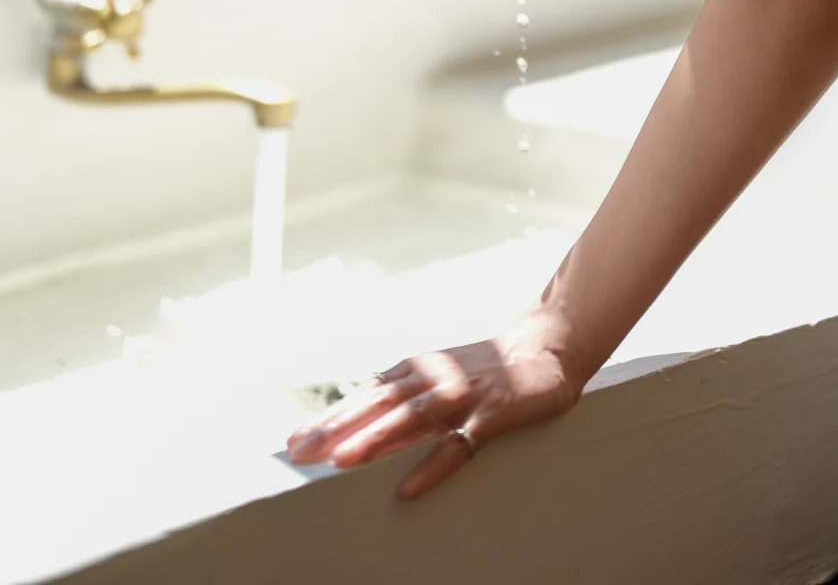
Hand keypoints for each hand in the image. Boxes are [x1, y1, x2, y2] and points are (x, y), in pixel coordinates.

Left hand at [285, 317, 580, 498]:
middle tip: (300, 452)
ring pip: (411, 419)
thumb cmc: (482, 372)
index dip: (329, 418)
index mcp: (416, 370)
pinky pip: (458, 445)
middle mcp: (433, 378)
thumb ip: (401, 400)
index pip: (364, 395)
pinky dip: (432, 465)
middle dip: (336, 428)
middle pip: (378, 405)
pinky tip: (408, 487)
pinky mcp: (491, 415)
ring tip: (341, 460)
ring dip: (375, 438)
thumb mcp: (437, 378)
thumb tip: (354, 430)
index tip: (294, 442)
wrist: (543, 349)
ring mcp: (462, 395)